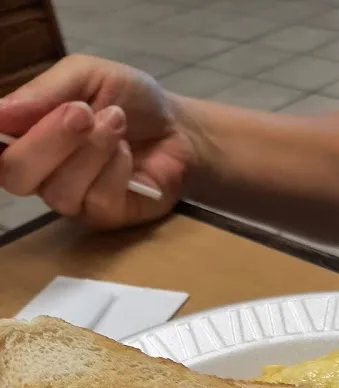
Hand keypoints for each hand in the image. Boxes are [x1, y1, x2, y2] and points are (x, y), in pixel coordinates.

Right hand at [0, 55, 196, 228]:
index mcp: (28, 135)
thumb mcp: (86, 76)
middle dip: (48, 139)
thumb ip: (44, 92)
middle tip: (82, 113)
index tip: (13, 115)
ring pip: (59, 190)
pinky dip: (115, 168)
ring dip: (92, 150)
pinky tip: (128, 152)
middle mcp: (43, 172)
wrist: (178, 128)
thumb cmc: (127, 100)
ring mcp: (73, 199)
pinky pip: (97, 199)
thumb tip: (1, 111)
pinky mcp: (106, 217)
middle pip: (16, 174)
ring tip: (117, 122)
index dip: (0, 133)